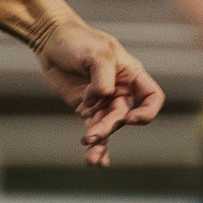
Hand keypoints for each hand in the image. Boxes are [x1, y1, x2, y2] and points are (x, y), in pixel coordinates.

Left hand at [32, 19, 166, 167]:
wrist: (50, 41)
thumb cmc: (77, 41)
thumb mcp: (96, 53)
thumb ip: (104, 77)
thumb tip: (103, 97)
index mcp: (131, 75)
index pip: (152, 98)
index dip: (146, 112)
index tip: (129, 118)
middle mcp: (122, 91)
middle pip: (125, 117)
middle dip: (109, 127)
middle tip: (92, 134)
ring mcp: (104, 102)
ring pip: (109, 128)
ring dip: (101, 142)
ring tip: (91, 158)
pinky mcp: (87, 110)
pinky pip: (95, 130)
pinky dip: (95, 145)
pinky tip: (93, 161)